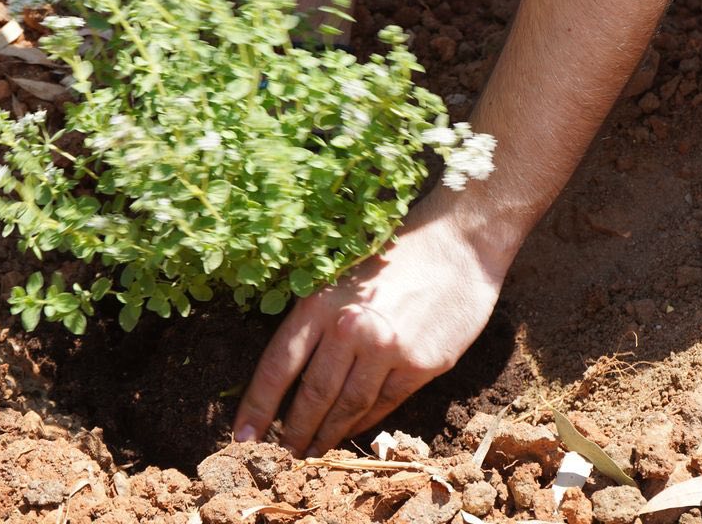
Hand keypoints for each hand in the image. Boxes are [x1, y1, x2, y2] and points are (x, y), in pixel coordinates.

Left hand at [233, 191, 518, 456]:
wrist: (459, 243)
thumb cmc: (397, 254)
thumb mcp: (343, 278)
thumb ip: (319, 321)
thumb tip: (292, 375)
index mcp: (322, 303)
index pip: (277, 366)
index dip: (257, 407)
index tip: (241, 437)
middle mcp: (349, 328)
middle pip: (311, 396)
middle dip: (291, 433)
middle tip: (278, 458)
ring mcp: (387, 350)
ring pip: (347, 407)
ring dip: (325, 436)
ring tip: (311, 454)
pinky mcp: (420, 365)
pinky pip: (384, 404)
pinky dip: (363, 423)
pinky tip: (349, 433)